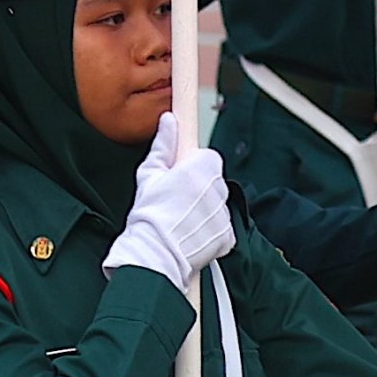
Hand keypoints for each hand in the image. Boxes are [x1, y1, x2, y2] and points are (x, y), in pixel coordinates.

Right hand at [104, 118, 233, 291]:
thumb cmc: (149, 216)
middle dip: (199, 186)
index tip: (183, 171)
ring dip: (205, 207)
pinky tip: (191, 231)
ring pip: (218, 203)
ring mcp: (223, 215)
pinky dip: (210, 229)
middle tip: (177, 197)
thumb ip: (163, 145)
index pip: (209, 157)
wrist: (155, 254)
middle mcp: (216, 191)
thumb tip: (169, 122)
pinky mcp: (228, 236)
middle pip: (214, 180)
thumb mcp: (149, 174)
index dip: (194, 164)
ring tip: (181, 217)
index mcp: (198, 171)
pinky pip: (222, 226)